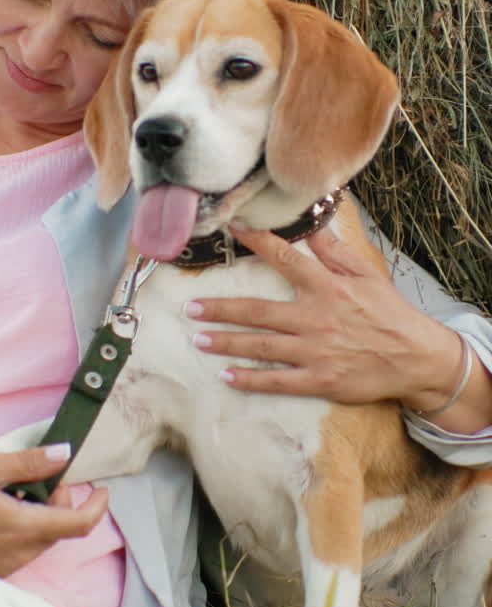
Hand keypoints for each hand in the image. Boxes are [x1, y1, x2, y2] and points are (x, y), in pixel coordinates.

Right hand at [0, 445, 108, 576]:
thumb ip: (27, 463)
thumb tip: (65, 454)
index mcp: (22, 528)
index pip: (78, 525)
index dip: (97, 507)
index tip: (102, 490)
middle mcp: (19, 555)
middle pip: (59, 530)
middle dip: (60, 503)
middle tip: (38, 479)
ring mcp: (4, 568)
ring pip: (40, 541)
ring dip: (40, 517)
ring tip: (12, 493)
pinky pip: (21, 551)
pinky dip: (22, 530)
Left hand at [185, 224, 461, 406]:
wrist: (416, 358)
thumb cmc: (390, 313)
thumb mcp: (368, 274)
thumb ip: (336, 251)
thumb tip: (313, 225)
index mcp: (327, 287)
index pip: (285, 258)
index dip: (256, 242)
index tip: (231, 230)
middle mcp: (315, 317)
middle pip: (257, 311)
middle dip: (220, 309)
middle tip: (190, 307)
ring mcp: (315, 351)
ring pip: (261, 346)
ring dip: (226, 342)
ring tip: (198, 338)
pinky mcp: (320, 380)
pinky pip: (278, 381)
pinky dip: (250, 380)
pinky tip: (227, 377)